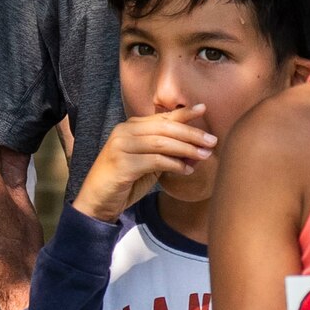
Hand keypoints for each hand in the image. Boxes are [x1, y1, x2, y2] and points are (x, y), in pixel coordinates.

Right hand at [71, 107, 217, 220]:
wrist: (97, 200)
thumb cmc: (125, 181)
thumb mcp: (149, 163)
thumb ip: (168, 153)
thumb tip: (197, 149)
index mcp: (130, 127)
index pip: (162, 117)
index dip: (183, 113)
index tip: (203, 109)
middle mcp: (124, 132)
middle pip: (164, 128)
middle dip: (191, 133)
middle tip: (212, 141)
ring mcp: (121, 146)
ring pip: (161, 142)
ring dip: (186, 149)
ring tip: (204, 155)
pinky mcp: (122, 163)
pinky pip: (155, 160)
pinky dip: (174, 165)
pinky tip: (187, 170)